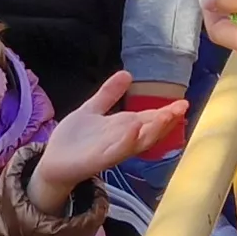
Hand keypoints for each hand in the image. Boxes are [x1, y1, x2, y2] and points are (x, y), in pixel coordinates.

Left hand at [36, 74, 188, 212]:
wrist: (53, 162)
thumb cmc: (74, 139)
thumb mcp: (92, 109)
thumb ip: (108, 93)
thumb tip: (127, 73)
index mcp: (123, 128)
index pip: (149, 117)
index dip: (166, 111)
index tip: (183, 102)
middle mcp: (123, 140)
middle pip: (150, 129)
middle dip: (166, 120)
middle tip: (182, 107)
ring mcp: (113, 150)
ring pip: (139, 140)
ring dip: (153, 129)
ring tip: (166, 115)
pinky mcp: (99, 160)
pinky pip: (117, 150)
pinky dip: (127, 140)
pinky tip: (134, 127)